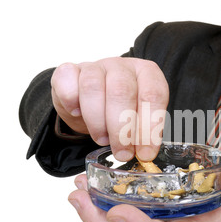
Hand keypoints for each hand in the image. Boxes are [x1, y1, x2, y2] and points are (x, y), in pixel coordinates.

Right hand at [50, 57, 168, 161]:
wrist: (89, 101)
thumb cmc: (119, 111)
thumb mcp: (137, 121)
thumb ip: (143, 134)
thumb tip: (145, 155)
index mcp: (147, 73)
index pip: (153, 94)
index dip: (150, 126)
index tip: (145, 152)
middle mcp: (122, 66)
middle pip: (122, 91)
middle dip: (122, 130)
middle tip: (122, 153)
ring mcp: (94, 66)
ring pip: (93, 87)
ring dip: (97, 121)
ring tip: (101, 139)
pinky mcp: (68, 71)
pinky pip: (67, 82)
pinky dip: (71, 101)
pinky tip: (77, 114)